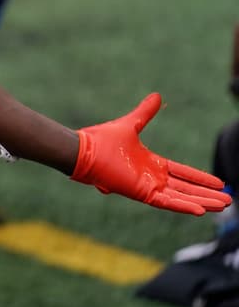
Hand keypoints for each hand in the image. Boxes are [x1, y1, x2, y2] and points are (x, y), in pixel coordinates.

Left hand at [70, 93, 231, 214]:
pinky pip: (166, 202)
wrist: (83, 149)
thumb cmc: (101, 139)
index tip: (220, 184)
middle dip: (207, 195)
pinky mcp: (141, 192)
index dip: (200, 179)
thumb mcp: (131, 124)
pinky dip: (182, 206)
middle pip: (186, 189)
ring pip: (181, 198)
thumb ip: (145, 113)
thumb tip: (157, 96)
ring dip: (201, 202)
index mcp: (151, 164)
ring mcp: (147, 186)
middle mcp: (152, 178)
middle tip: (229, 201)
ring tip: (223, 206)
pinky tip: (200, 210)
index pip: (183, 173)